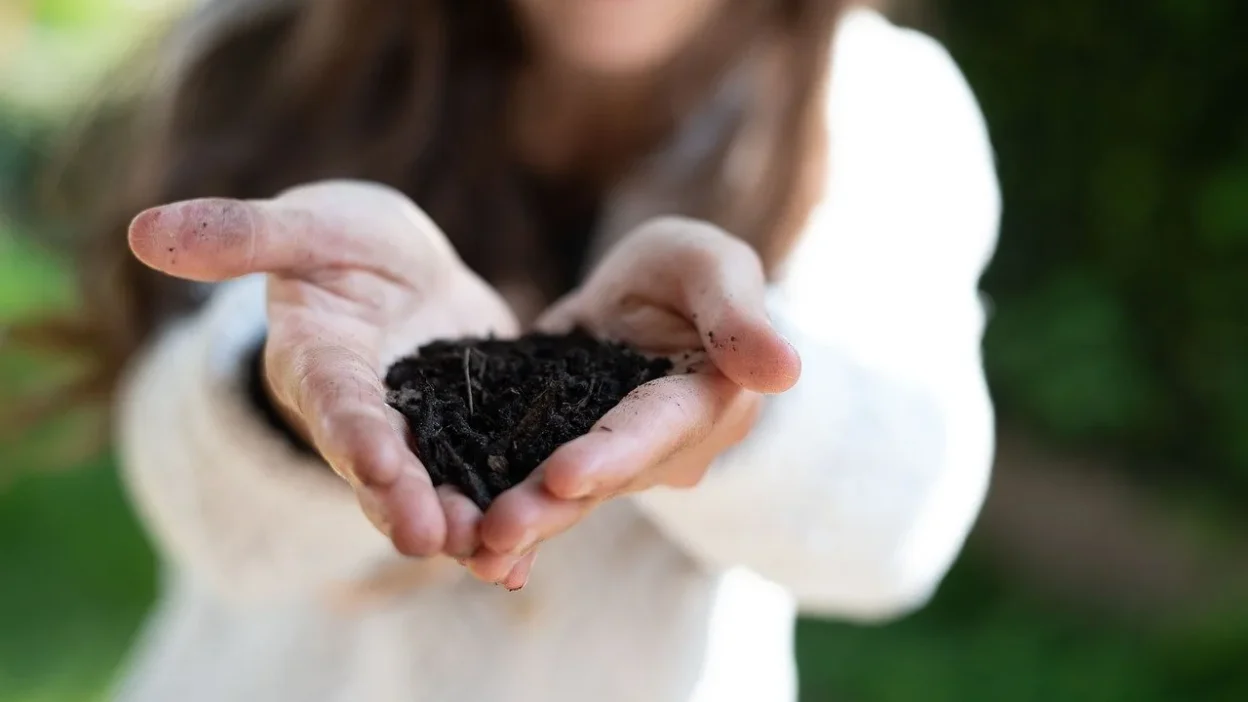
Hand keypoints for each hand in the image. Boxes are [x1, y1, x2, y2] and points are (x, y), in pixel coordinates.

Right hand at [128, 180, 518, 567]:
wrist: (400, 273)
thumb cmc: (344, 244)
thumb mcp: (309, 228)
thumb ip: (245, 234)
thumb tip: (143, 230)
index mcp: (320, 363)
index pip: (333, 400)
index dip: (351, 430)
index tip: (375, 461)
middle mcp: (362, 417)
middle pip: (380, 468)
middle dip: (403, 504)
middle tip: (435, 540)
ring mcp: (417, 434)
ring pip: (432, 491)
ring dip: (459, 529)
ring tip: (492, 561)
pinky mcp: (468, 438)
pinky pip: (482, 485)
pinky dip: (502, 520)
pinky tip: (522, 565)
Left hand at [464, 217, 801, 585]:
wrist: (652, 294)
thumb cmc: (691, 271)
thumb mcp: (713, 266)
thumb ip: (738, 314)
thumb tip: (785, 371)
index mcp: (705, 400)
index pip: (658, 430)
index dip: (614, 454)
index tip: (565, 474)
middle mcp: (663, 447)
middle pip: (606, 478)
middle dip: (552, 506)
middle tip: (498, 530)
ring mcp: (614, 458)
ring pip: (566, 493)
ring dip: (522, 521)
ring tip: (469, 548)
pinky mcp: (568, 452)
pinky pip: (535, 484)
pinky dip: (502, 510)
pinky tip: (462, 546)